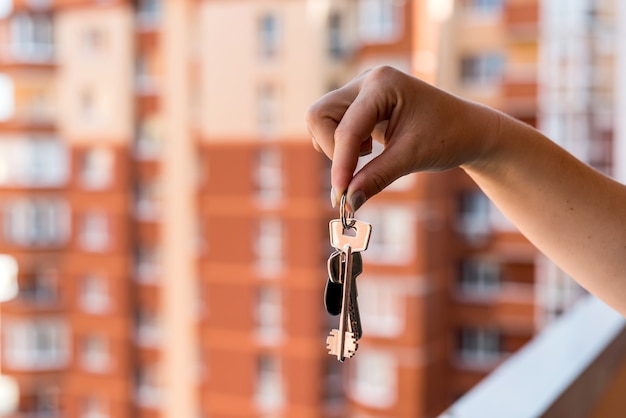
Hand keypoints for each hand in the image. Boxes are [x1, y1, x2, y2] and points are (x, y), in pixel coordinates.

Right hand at [306, 66, 499, 210]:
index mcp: (382, 84)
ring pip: (321, 120)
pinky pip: (332, 125)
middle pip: (319, 115)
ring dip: (336, 146)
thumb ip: (376, 178)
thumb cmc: (448, 137)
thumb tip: (348, 203)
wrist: (468, 130)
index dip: (341, 164)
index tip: (341, 196)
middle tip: (355, 170)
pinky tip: (368, 148)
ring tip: (369, 153)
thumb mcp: (412, 159)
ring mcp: (360, 91)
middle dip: (332, 148)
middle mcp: (366, 81)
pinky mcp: (359, 104)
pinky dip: (342, 144)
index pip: (346, 129)